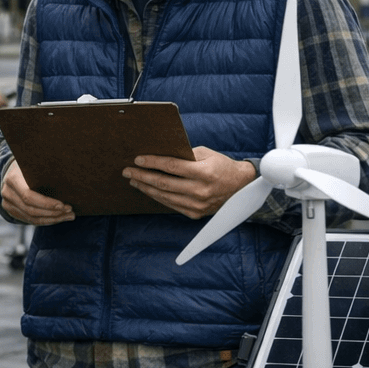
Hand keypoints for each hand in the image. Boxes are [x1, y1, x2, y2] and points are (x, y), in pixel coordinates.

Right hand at [0, 160, 75, 224]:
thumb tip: (69, 178)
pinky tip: (59, 218)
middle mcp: (7, 192)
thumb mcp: (36, 164)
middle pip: (31, 210)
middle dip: (52, 213)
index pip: (29, 196)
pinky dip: (46, 220)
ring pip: (31, 218)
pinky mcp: (11, 211)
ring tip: (68, 216)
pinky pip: (30, 220)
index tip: (63, 205)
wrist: (13, 169)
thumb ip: (46, 170)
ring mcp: (7, 203)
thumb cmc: (31, 165)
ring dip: (52, 219)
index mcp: (13, 178)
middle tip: (70, 211)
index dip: (46, 203)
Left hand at [122, 145, 257, 219]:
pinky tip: (148, 190)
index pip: (172, 167)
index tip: (137, 159)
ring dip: (146, 188)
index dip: (152, 163)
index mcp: (204, 173)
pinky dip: (157, 197)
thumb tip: (160, 153)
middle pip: (164, 183)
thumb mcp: (206, 154)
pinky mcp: (195, 213)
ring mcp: (197, 205)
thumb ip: (185, 155)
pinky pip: (171, 205)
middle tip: (127, 171)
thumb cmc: (221, 166)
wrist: (241, 187)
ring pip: (164, 196)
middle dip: (142, 176)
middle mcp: (200, 191)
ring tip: (134, 180)